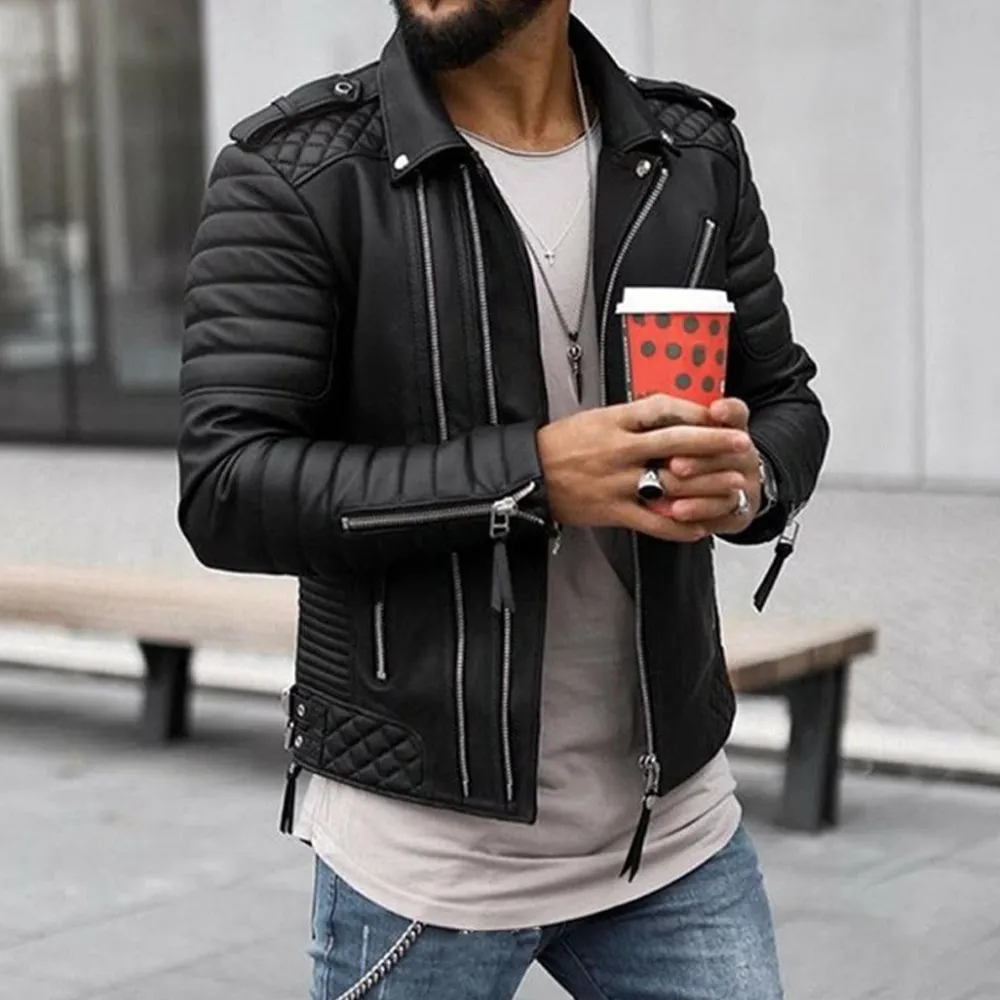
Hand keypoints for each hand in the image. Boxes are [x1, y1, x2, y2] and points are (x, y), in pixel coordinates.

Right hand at [537, 393, 752, 542]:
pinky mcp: (612, 510)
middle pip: (676, 441)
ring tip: (733, 485)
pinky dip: (679, 526)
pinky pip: (652, 521)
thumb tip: (666, 414)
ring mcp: (617, 481)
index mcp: (614, 421)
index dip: (695, 411)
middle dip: (714, 442)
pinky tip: (699, 527)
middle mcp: (619, 449)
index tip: (718, 414)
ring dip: (707, 484)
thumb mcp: (595, 419)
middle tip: (742, 443)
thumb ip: (630, 418)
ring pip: (670, 481)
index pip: (663, 408)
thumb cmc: (560, 444)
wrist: (528, 474)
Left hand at [657, 398, 760, 533]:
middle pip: (730, 449)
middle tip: (673, 462)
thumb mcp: (683, 434)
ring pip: (727, 481)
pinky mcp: (740, 510)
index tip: (715, 410)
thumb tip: (649, 412)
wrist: (729, 493)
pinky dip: (697, 510)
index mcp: (730, 427)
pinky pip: (722, 511)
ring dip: (696, 484)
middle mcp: (743, 453)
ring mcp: (746, 482)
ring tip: (668, 486)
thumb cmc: (694, 458)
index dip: (728, 411)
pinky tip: (677, 510)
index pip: (736, 412)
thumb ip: (674, 422)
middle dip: (699, 455)